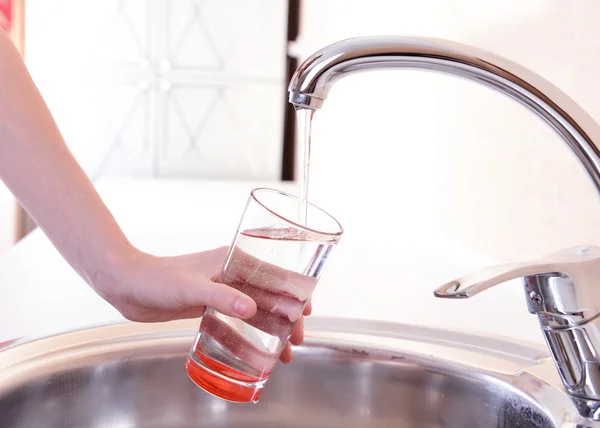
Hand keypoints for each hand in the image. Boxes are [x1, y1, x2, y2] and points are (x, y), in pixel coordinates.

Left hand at [92, 246, 309, 362]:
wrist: (127, 284)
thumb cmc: (157, 279)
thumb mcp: (192, 288)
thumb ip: (222, 297)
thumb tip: (252, 311)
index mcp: (234, 260)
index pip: (275, 274)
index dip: (295, 292)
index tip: (307, 312)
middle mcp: (232, 273)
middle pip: (270, 295)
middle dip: (287, 318)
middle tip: (296, 342)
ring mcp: (221, 289)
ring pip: (256, 309)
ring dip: (271, 329)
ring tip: (283, 353)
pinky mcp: (208, 303)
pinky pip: (237, 319)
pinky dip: (250, 332)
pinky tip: (255, 349)